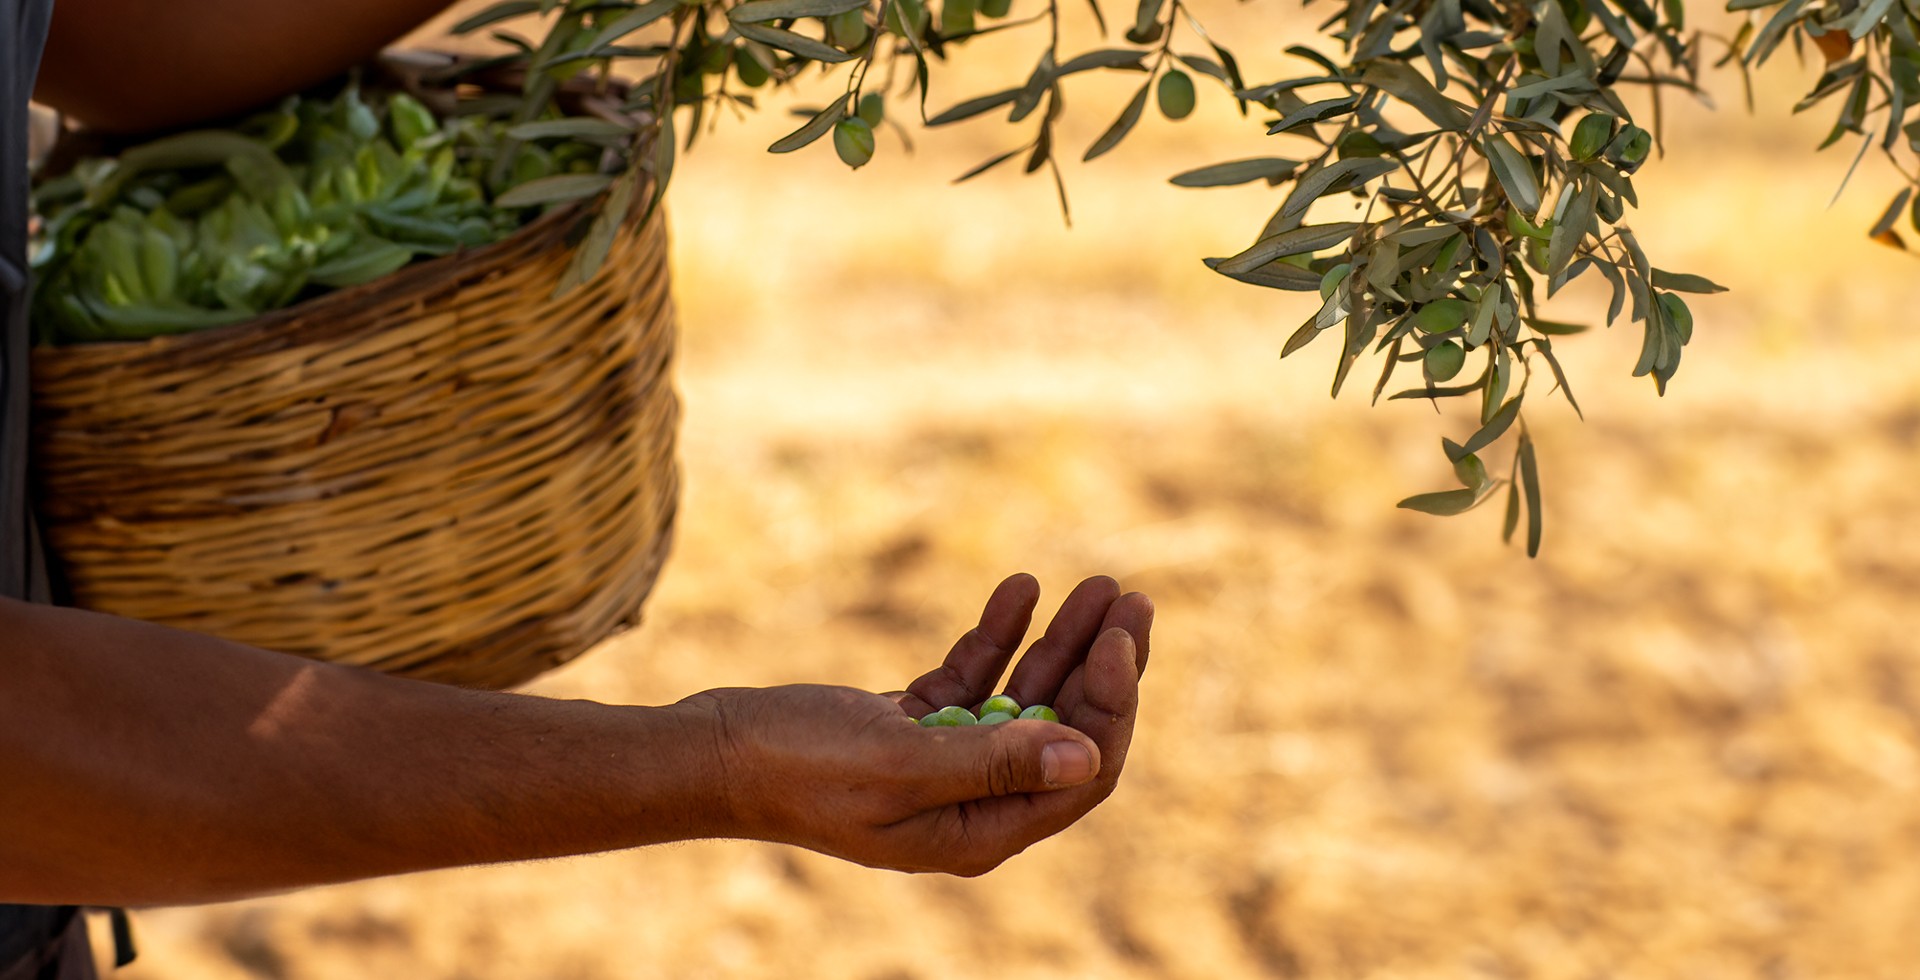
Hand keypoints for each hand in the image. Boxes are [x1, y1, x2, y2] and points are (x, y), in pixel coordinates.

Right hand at [673, 574, 1151, 875]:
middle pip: (1066, 731)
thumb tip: (1087, 757)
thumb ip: (995, 761)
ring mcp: (944, 763)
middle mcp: (972, 802)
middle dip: (1103, 665)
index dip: (1112, 704)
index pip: (1081, 773)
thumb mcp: (902, 763)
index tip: (1119, 638)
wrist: (714, 752)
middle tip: (1128, 595)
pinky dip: (999, 635)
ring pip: (1027, 697)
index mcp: (979, 830)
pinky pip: (976, 679)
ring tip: (1094, 583)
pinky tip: (1019, 588)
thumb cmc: (799, 766)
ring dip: (1061, 641)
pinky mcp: (914, 727)